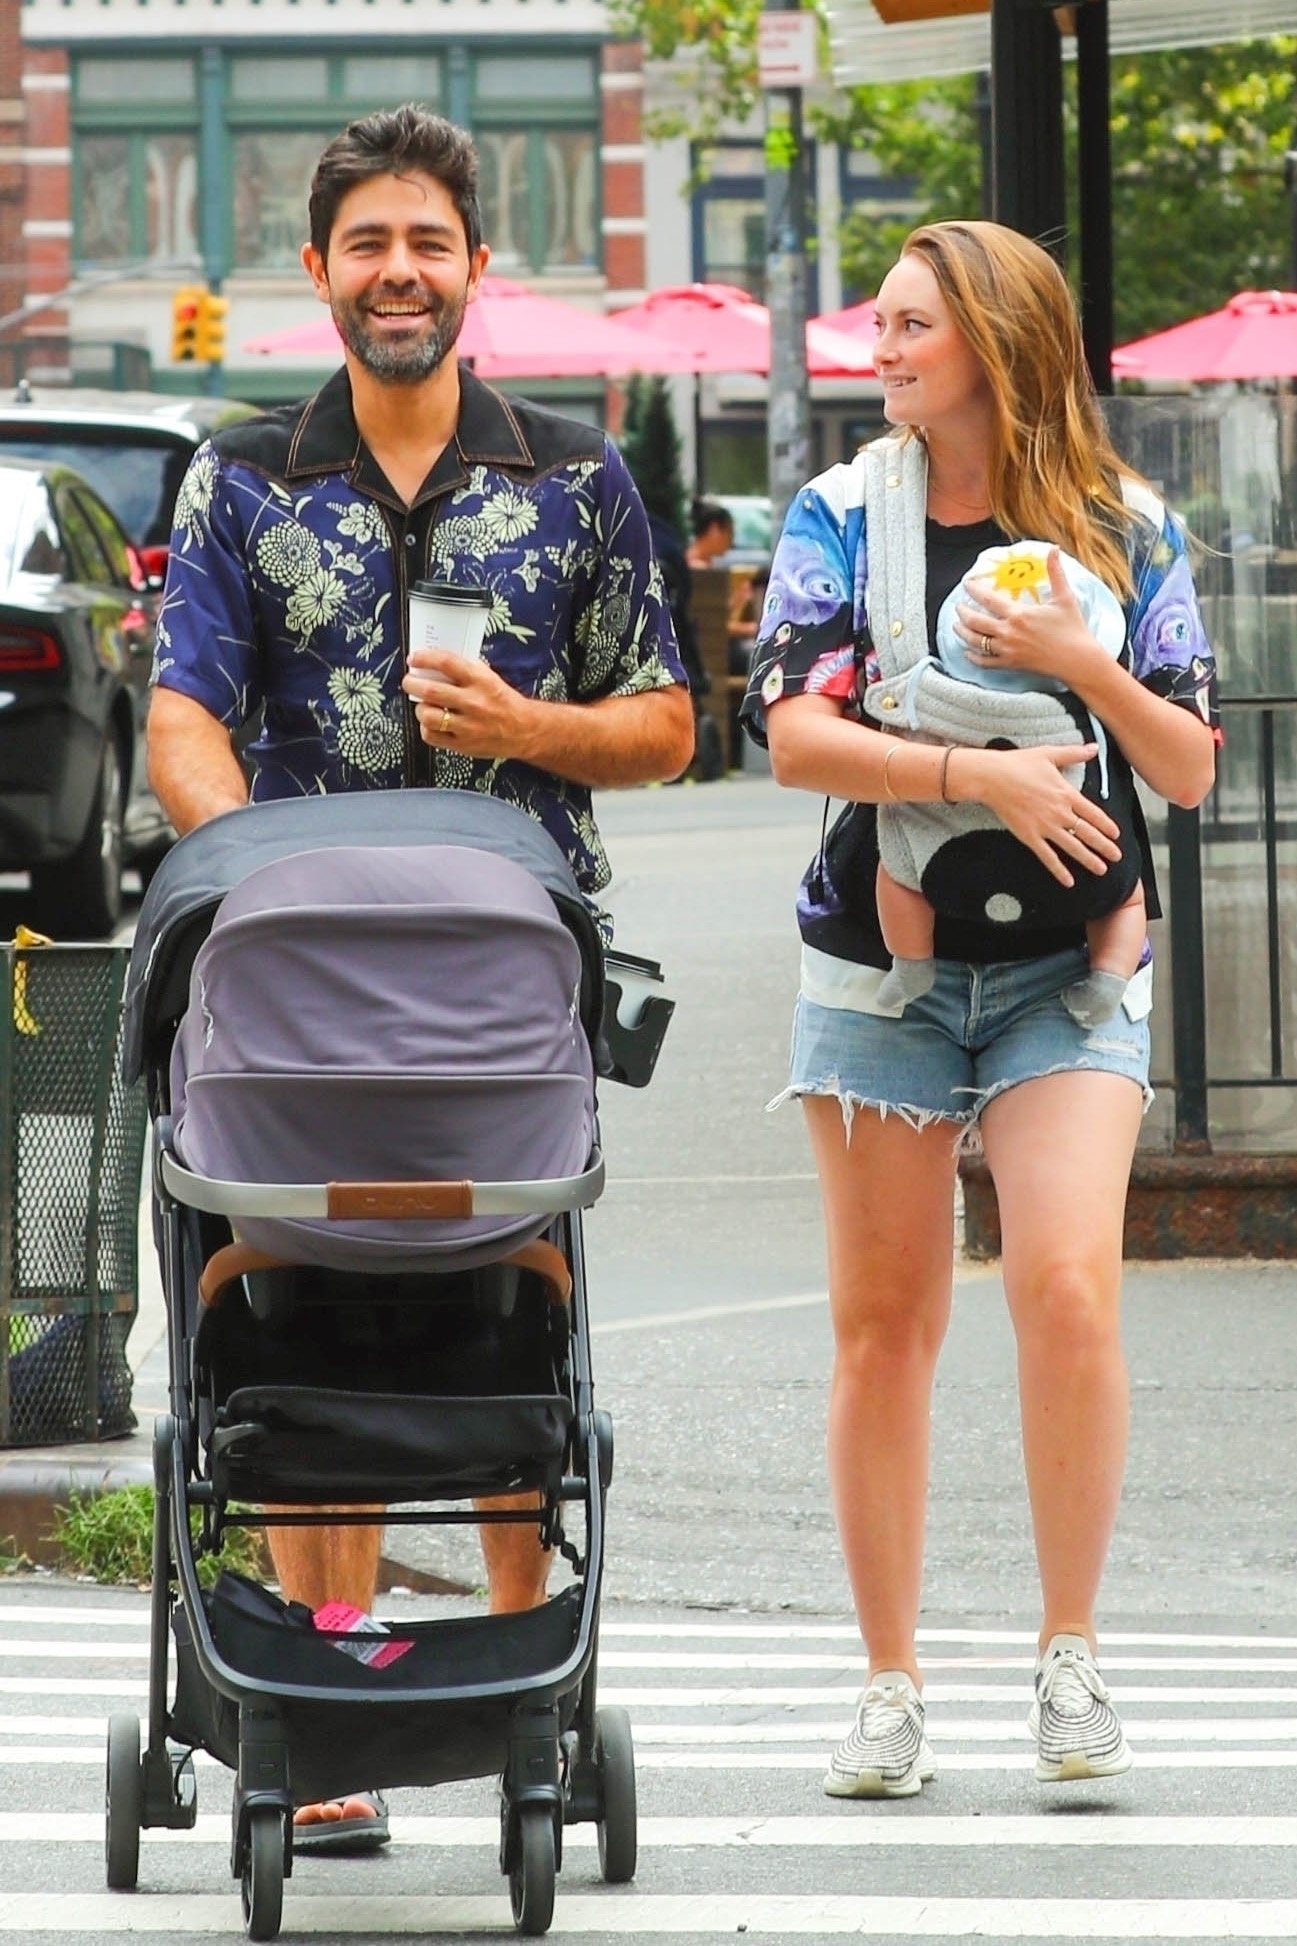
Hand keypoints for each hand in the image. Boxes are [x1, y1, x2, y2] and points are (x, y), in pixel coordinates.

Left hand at [402, 648, 532, 760]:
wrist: (523, 729)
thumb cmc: (503, 701)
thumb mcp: (489, 677)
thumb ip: (465, 669)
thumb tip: (435, 662)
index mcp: (481, 681)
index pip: (446, 663)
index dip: (425, 658)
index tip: (414, 659)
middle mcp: (474, 703)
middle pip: (431, 691)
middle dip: (412, 684)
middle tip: (409, 681)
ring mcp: (468, 726)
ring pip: (428, 716)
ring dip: (419, 708)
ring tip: (423, 705)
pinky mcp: (462, 744)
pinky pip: (431, 736)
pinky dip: (426, 728)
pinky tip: (432, 723)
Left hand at [955, 547, 1098, 684]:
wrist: (1078, 660)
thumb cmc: (1073, 629)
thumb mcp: (1064, 597)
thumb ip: (1056, 572)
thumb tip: (1054, 549)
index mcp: (1018, 614)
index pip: (987, 599)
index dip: (974, 590)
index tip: (966, 584)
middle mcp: (1008, 632)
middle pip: (975, 621)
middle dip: (963, 613)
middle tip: (958, 606)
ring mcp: (1007, 650)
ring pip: (975, 642)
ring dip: (962, 633)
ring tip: (956, 626)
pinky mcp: (1010, 665)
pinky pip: (985, 662)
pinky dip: (973, 657)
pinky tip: (967, 652)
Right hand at [965, 741, 1122, 887]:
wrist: (992, 777)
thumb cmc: (1018, 763)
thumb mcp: (1049, 753)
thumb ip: (1074, 753)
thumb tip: (1094, 747)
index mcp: (1066, 793)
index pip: (1093, 813)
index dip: (1106, 825)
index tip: (1116, 834)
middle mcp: (1059, 812)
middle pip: (1087, 833)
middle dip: (1104, 846)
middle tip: (1117, 857)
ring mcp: (1045, 826)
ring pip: (1072, 847)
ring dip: (1089, 859)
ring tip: (1101, 869)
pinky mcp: (1029, 836)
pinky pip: (1047, 856)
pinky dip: (1059, 870)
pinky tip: (1069, 881)